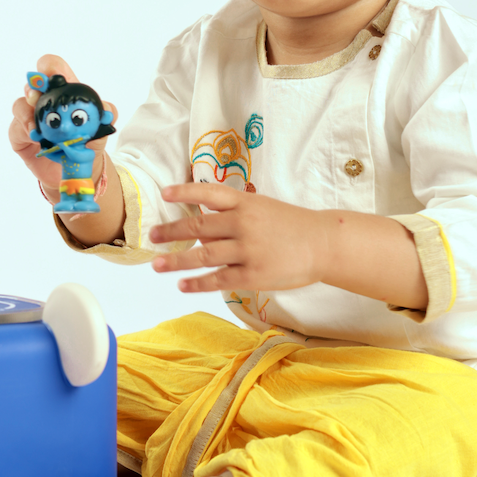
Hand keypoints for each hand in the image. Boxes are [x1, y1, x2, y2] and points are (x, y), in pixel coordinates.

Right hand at [8, 54, 117, 195]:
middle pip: (32, 84)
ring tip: (38, 129)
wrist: (75, 171)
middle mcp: (44, 101)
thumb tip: (106, 112)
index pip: (53, 70)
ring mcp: (29, 117)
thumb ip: (106, 118)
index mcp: (64, 93)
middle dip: (33, 88)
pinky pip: (16, 128)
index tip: (49, 72)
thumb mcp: (101, 130)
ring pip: (20, 105)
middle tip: (37, 96)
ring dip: (28, 113)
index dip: (49, 66)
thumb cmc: (86, 144)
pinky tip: (36, 139)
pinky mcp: (19, 134)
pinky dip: (25, 131)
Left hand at [149, 184, 328, 292]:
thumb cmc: (291, 225)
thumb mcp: (263, 207)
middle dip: (171, 232)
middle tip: (152, 235)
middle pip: (198, 227)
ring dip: (176, 261)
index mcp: (245, 202)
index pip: (208, 193)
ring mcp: (247, 250)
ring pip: (203, 255)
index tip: (164, 193)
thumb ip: (234, 213)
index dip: (184, 192)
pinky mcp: (253, 274)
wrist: (323, 244)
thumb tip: (201, 221)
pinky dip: (197, 282)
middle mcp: (243, 223)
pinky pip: (218, 279)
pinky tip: (182, 284)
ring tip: (157, 264)